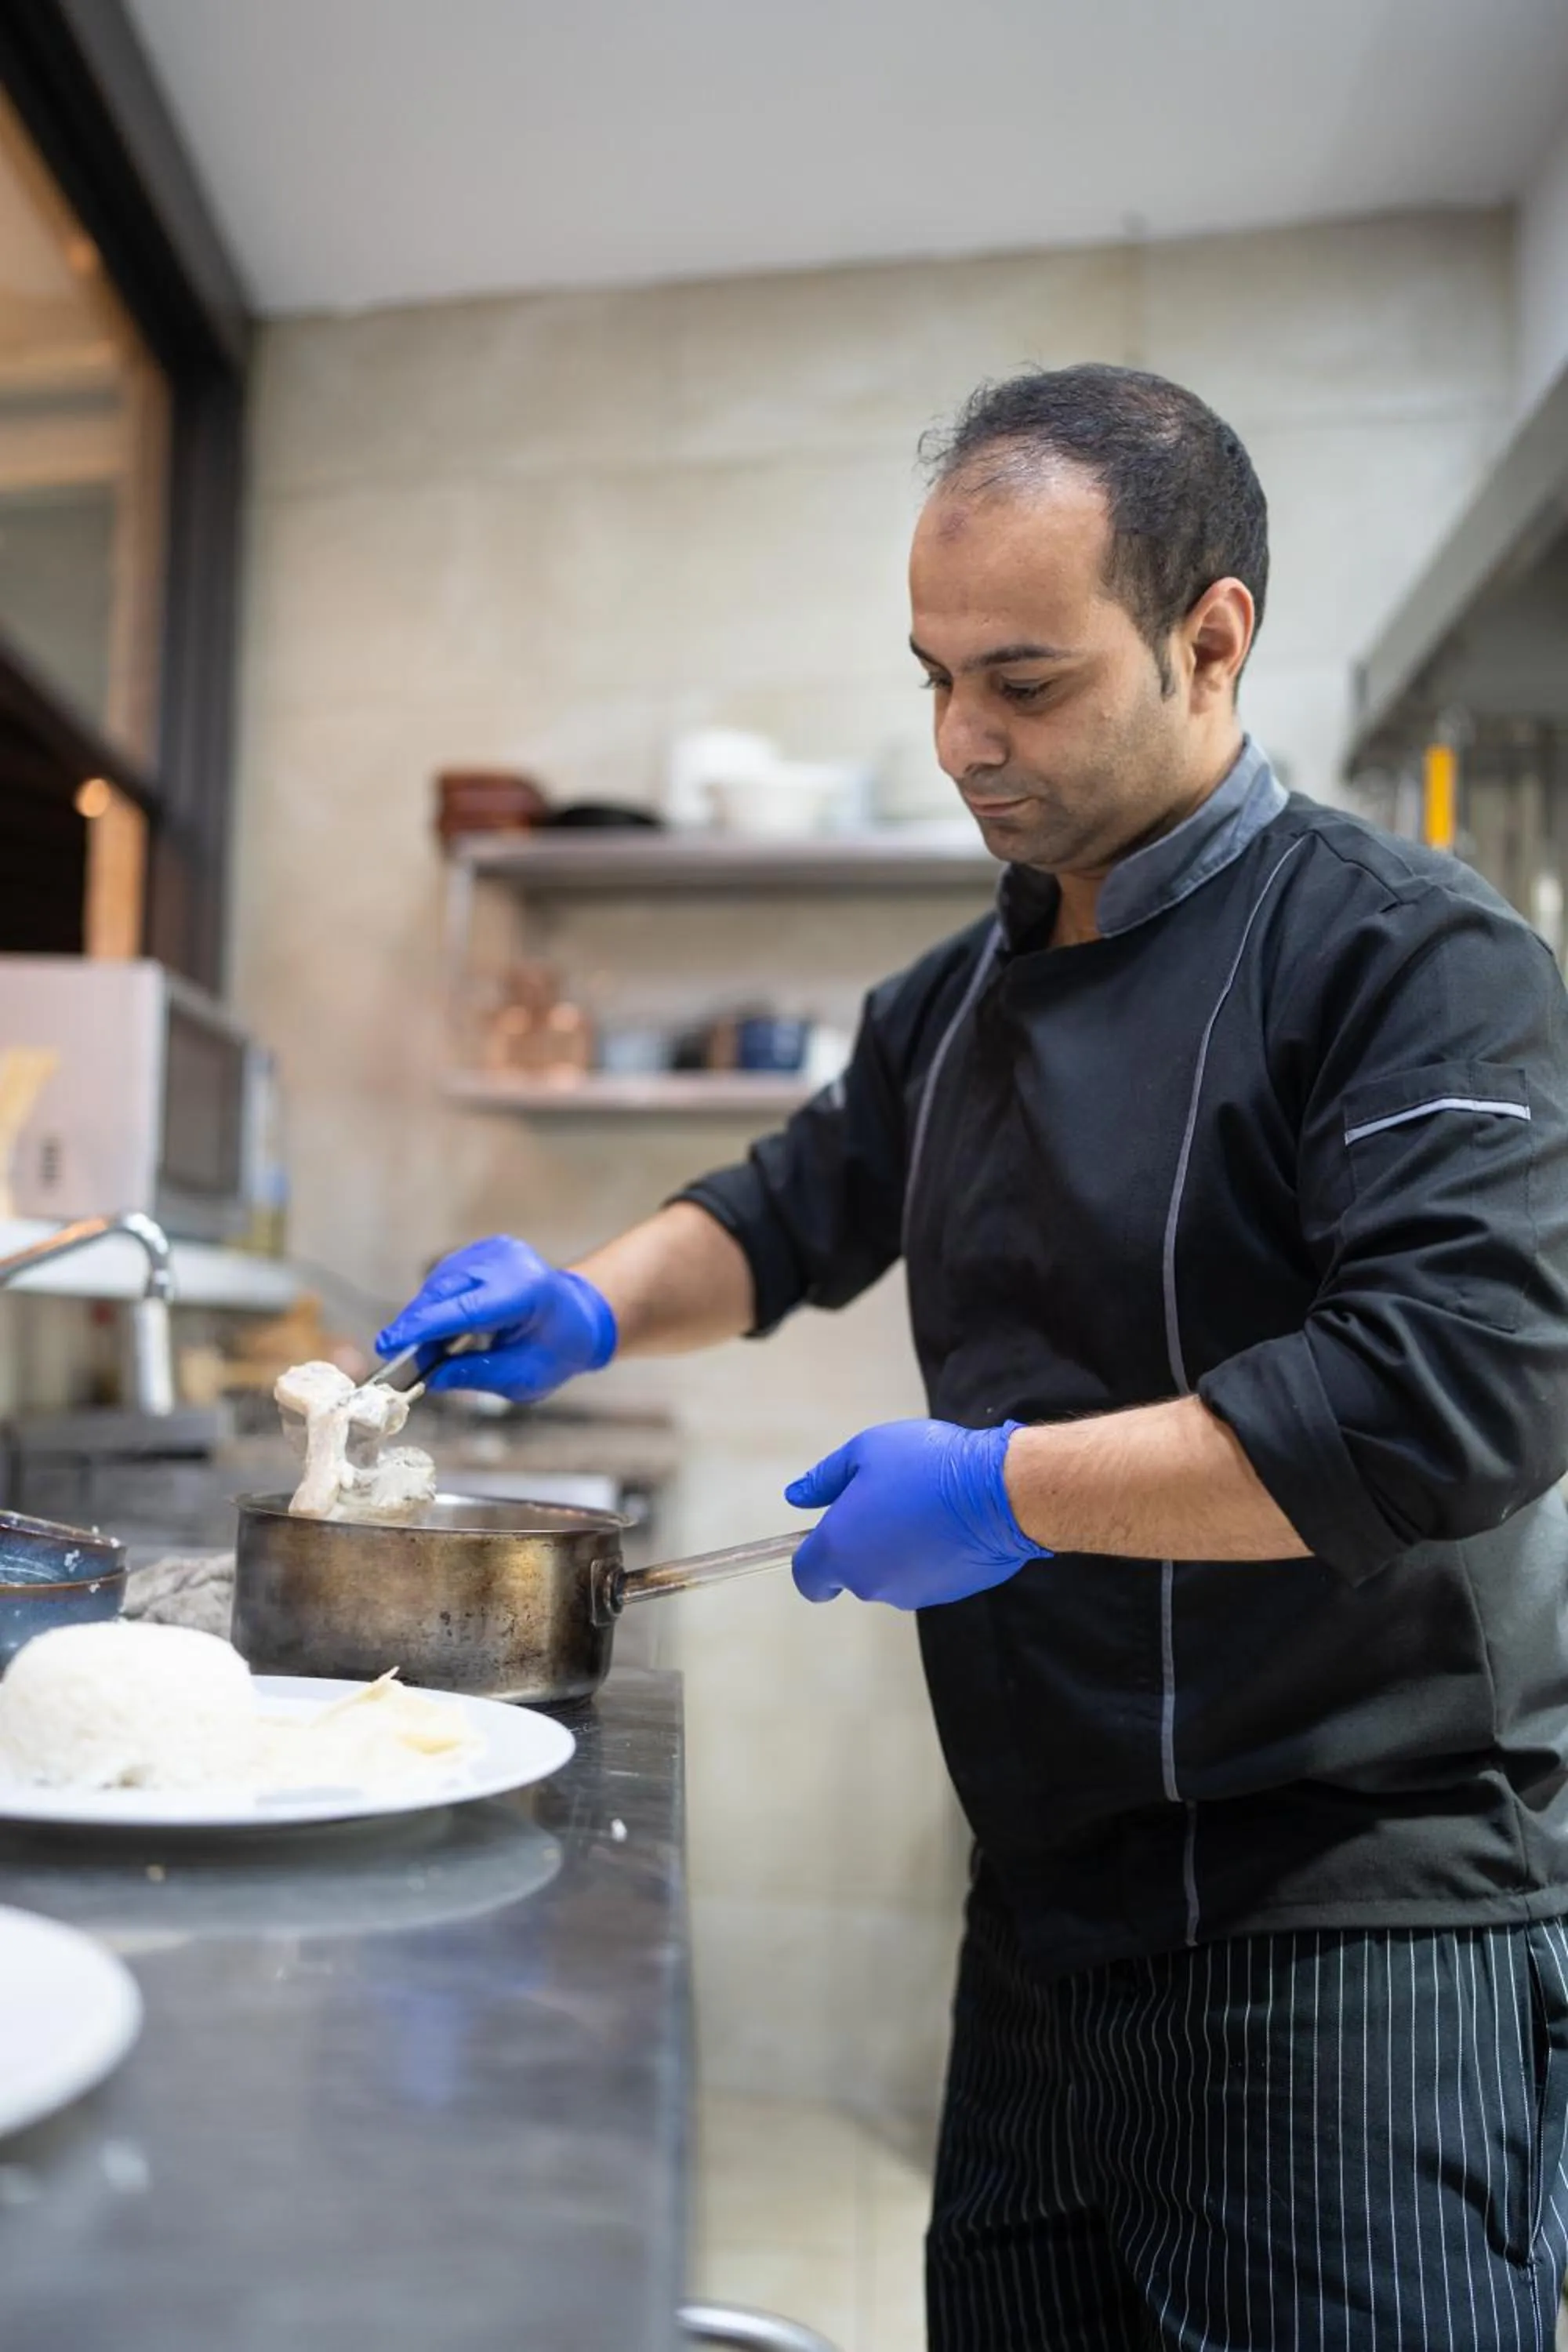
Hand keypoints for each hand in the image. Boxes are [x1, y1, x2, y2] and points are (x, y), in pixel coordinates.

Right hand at [376, 1236, 616, 1403]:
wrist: (580, 1315)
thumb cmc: (557, 1348)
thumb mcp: (524, 1378)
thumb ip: (477, 1375)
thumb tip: (432, 1378)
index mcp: (528, 1292)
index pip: (464, 1308)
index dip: (422, 1327)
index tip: (389, 1344)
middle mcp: (510, 1262)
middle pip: (445, 1291)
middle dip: (418, 1325)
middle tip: (402, 1359)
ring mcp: (497, 1250)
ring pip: (441, 1283)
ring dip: (426, 1315)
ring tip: (428, 1350)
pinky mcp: (485, 1248)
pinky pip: (447, 1276)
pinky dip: (437, 1303)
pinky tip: (441, 1327)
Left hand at [784, 1418, 1043, 1608]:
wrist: (998, 1492)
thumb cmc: (926, 1467)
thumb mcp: (864, 1452)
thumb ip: (824, 1479)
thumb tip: (797, 1496)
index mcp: (840, 1551)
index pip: (807, 1578)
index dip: (812, 1559)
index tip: (825, 1536)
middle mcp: (871, 1583)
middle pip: (852, 1573)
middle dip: (861, 1542)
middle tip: (885, 1498)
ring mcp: (911, 1593)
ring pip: (890, 1574)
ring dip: (896, 1548)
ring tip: (922, 1505)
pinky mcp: (946, 1595)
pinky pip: (925, 1575)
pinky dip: (929, 1555)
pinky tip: (948, 1522)